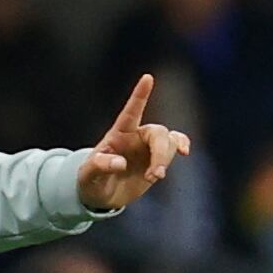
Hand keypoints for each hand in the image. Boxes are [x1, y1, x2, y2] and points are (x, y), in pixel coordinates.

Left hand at [77, 74, 191, 209]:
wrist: (101, 194)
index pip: (130, 112)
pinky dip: (182, 145)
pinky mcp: (158, 157)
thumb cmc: (91, 180)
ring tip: (154, 177)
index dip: (139, 95)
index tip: (147, 78)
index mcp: (118, 134)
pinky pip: (175, 144)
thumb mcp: (88, 174)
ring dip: (165, 159)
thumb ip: (100, 166)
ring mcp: (148, 146)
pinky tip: (184, 151)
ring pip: (169, 141)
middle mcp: (136, 136)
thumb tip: (121, 163)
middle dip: (161, 152)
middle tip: (155, 176)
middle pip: (158, 133)